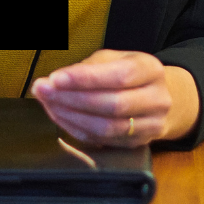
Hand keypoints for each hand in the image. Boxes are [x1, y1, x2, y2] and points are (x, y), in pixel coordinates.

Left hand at [29, 50, 198, 147]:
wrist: (160, 99)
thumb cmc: (129, 75)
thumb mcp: (114, 60)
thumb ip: (87, 69)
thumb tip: (53, 82)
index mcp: (151, 70)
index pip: (119, 76)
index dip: (85, 78)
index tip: (55, 78)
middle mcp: (157, 99)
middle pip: (112, 104)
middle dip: (72, 99)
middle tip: (43, 91)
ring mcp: (151, 125)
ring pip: (107, 127)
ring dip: (71, 116)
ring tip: (49, 104)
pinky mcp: (138, 144)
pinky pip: (102, 140)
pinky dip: (77, 129)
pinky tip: (61, 116)